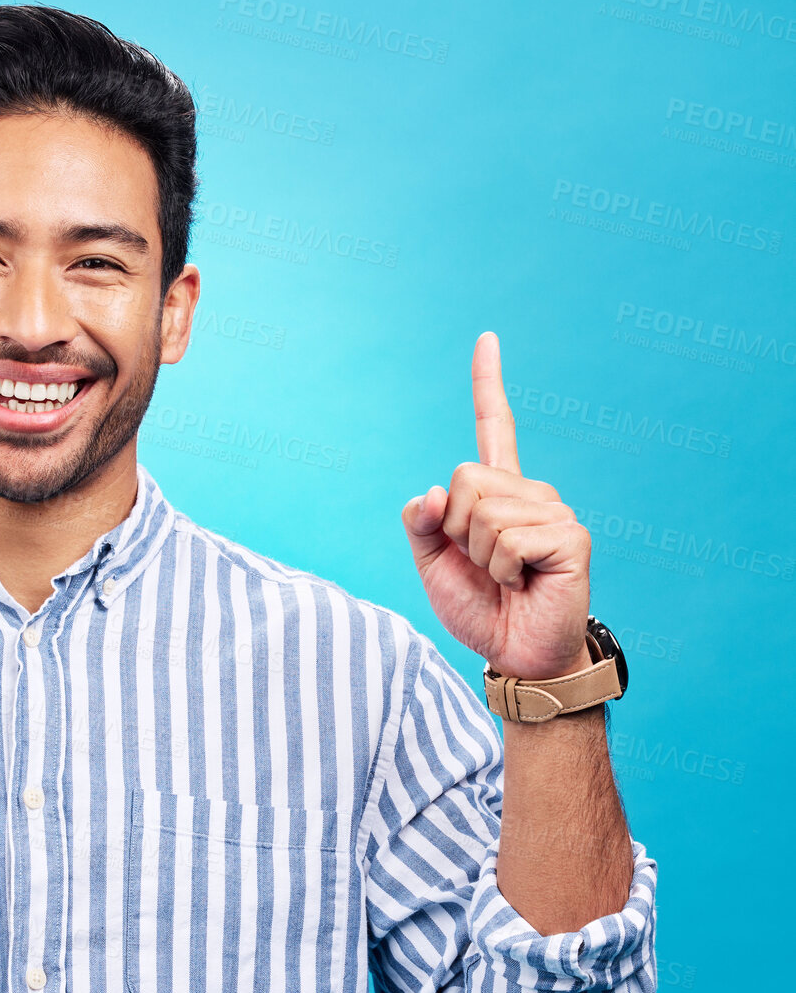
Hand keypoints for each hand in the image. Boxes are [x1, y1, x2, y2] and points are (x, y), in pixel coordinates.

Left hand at [401, 332, 591, 679]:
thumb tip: (430, 492)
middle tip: (483, 565)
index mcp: (497, 492)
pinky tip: (525, 583)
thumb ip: (420, 525)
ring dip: (479, 556)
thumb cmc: (480, 609)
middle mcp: (530, 493)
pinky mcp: (571, 536)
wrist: (515, 654)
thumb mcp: (433, 565)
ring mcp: (554, 510)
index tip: (486, 338)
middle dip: (455, 531)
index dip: (488, 384)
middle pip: (463, 480)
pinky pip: (507, 539)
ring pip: (482, 512)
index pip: (493, 427)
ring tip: (506, 578)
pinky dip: (503, 569)